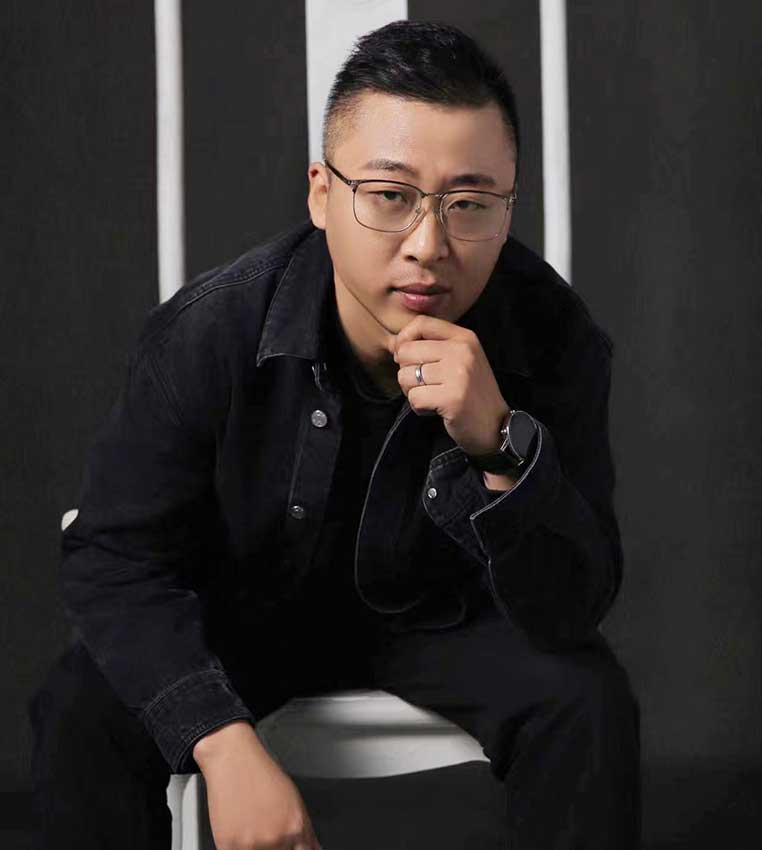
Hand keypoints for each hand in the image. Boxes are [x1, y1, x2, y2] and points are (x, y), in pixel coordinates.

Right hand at [193, 721, 322, 849]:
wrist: (234, 760)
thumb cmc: (262, 775)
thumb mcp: (294, 801)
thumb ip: (305, 832)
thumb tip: (313, 849)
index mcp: (296, 827)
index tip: (292, 847)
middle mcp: (276, 838)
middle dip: (277, 847)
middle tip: (267, 831)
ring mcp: (252, 845)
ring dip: (257, 846)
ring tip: (252, 827)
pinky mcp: (228, 847)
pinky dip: (239, 847)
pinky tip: (240, 832)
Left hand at [389, 314, 509, 456]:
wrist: (496, 425)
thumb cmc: (471, 393)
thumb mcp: (460, 360)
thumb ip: (433, 347)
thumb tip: (396, 344)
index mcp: (464, 338)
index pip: (421, 323)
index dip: (404, 340)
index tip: (407, 359)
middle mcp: (462, 351)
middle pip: (407, 351)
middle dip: (406, 372)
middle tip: (424, 386)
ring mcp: (458, 374)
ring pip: (406, 376)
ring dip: (413, 392)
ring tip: (432, 398)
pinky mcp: (452, 398)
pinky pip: (414, 398)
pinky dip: (419, 408)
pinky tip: (435, 410)